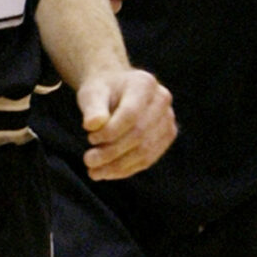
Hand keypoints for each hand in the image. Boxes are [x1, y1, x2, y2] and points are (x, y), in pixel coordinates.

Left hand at [78, 66, 174, 181]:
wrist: (116, 90)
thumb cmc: (102, 90)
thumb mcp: (92, 93)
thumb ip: (92, 108)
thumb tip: (92, 125)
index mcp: (144, 84)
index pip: (130, 114)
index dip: (110, 132)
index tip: (90, 138)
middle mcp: (162, 100)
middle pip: (139, 134)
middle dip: (111, 152)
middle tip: (88, 160)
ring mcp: (168, 119)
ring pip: (145, 151)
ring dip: (117, 166)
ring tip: (94, 172)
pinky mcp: (167, 136)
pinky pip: (148, 158)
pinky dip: (126, 169)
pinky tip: (107, 173)